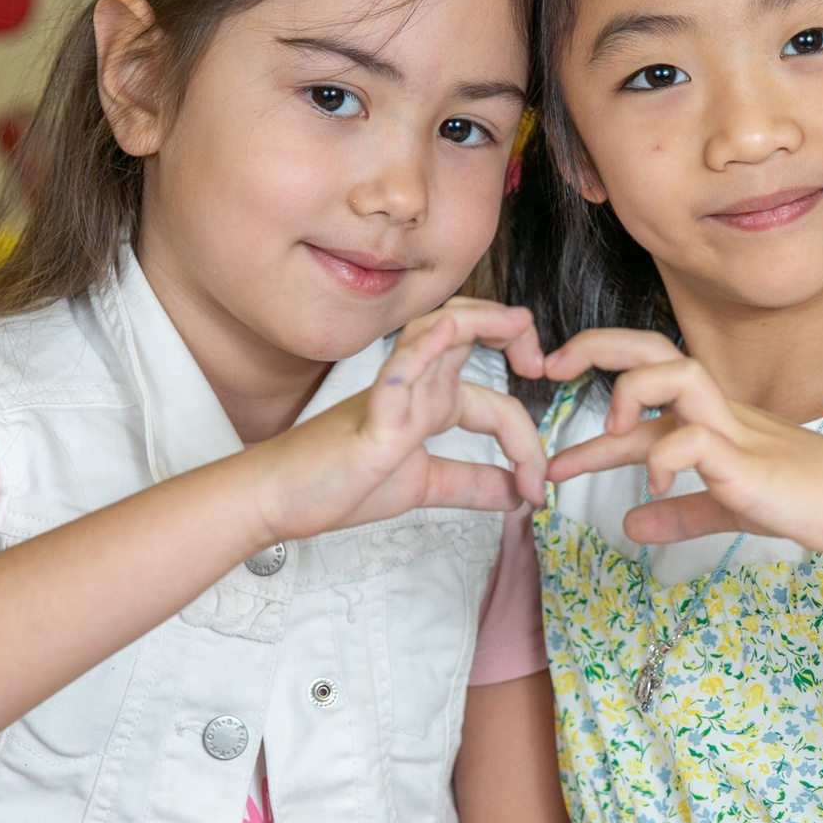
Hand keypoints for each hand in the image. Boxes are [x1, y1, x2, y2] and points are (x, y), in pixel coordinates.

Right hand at [241, 300, 548, 544]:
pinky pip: (397, 375)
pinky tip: (445, 333)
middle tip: (543, 364)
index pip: (495, 403)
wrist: (278, 500)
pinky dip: (422, 351)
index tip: (538, 484)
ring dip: (480, 321)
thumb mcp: (421, 486)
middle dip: (512, 330)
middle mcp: (415, 389)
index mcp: (429, 404)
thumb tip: (516, 494)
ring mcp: (391, 397)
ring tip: (519, 327)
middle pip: (468, 332)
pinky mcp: (369, 419)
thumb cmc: (337, 484)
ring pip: (436, 334)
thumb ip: (469, 484)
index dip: (527, 441)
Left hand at [540, 329, 822, 563]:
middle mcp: (720, 412)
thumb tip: (630, 524)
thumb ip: (682, 512)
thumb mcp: (731, 509)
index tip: (551, 400)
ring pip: (679, 373)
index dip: (594, 385)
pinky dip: (666, 457)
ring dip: (632, 392)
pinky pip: (698, 440)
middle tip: (548, 367)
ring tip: (610, 430)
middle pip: (654, 349)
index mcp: (712, 418)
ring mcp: (738, 432)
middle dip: (597, 347)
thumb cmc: (812, 501)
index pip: (644, 381)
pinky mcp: (753, 463)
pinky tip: (655, 485)